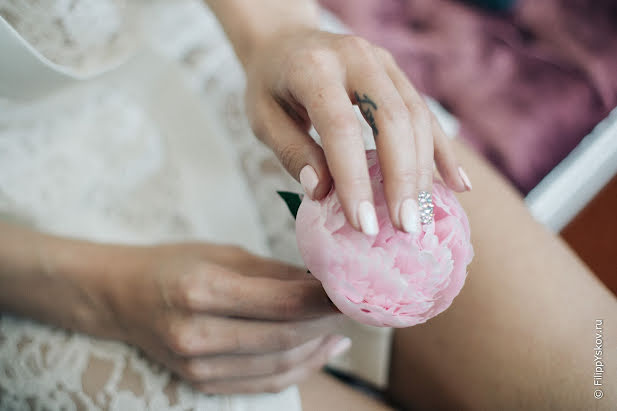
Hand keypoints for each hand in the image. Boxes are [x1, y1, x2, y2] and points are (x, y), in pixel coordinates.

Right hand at [103, 243, 346, 393]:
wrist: (122, 299)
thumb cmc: (174, 265)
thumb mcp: (223, 254)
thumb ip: (275, 273)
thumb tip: (324, 283)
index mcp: (201, 291)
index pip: (284, 302)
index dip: (327, 298)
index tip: (353, 287)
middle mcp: (197, 334)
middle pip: (286, 336)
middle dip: (328, 322)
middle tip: (355, 305)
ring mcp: (198, 367)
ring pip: (280, 365)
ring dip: (319, 348)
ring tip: (342, 328)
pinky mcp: (202, 384)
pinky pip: (264, 383)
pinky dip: (299, 368)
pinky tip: (321, 350)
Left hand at [244, 29, 469, 235]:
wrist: (284, 42)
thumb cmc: (270, 86)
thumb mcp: (263, 118)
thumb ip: (291, 151)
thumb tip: (322, 192)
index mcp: (314, 68)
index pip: (340, 127)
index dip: (354, 179)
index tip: (363, 224)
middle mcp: (355, 57)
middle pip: (392, 119)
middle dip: (402, 178)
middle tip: (405, 225)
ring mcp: (382, 62)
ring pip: (416, 116)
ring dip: (423, 171)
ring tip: (421, 216)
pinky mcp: (397, 74)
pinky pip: (426, 113)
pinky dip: (443, 151)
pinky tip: (458, 184)